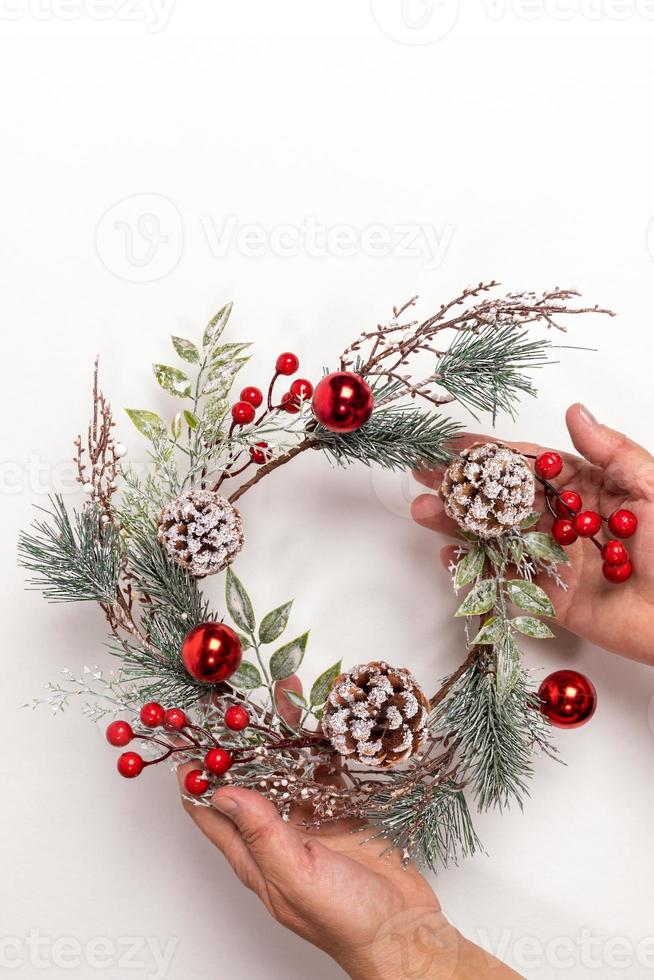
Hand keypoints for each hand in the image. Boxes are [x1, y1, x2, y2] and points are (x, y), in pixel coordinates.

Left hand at [177, 682, 519, 979]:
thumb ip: (261, 834)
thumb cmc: (346, 919)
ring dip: (281, 740)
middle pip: (248, 783)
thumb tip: (222, 793)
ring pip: (286, 772)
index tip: (184, 737)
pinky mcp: (342, 814)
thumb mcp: (295, 876)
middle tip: (231, 704)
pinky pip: (323, 774)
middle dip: (237, 746)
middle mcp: (277, 837)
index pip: (210, 812)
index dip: (194, 776)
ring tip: (276, 701)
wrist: (404, 931)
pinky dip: (319, 750)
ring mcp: (310, 823)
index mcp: (255, 857)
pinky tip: (318, 726)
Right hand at [412, 403, 653, 665]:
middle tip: (424, 475)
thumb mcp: (652, 488)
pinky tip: (447, 553)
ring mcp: (556, 560)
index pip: (533, 466)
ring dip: (459, 524)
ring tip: (423, 510)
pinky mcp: (553, 598)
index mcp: (592, 490)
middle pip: (506, 500)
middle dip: (464, 487)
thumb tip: (575, 411)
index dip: (495, 454)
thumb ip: (611, 452)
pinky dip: (473, 569)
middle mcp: (567, 522)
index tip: (457, 443)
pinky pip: (506, 581)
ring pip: (498, 538)